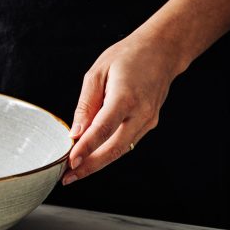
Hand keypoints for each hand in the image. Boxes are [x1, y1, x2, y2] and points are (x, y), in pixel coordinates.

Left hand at [62, 33, 184, 184]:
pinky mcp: (150, 124)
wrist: (162, 51)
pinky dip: (108, 151)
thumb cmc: (128, 57)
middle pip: (114, 148)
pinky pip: (127, 142)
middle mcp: (141, 113)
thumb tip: (75, 132)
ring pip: (121, 150)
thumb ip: (86, 104)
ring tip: (74, 172)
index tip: (70, 162)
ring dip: (98, 163)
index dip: (86, 148)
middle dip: (90, 166)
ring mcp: (149, 120)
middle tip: (67, 178)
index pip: (103, 129)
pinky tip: (92, 156)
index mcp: (126, 97)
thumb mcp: (97, 72)